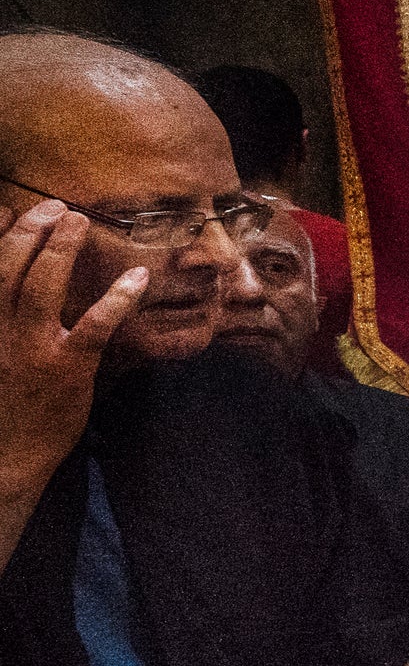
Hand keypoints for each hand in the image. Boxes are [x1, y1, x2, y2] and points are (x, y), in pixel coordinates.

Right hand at [0, 201, 147, 502]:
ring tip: (79, 220)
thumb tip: (13, 285)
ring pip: (41, 287)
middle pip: (7, 268)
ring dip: (61, 248)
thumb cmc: (1, 404)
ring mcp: (30, 349)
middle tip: (55, 206)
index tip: (10, 208)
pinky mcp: (67, 368)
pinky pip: (96, 325)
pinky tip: (138, 276)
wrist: (3, 459)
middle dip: (30, 230)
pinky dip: (118, 298)